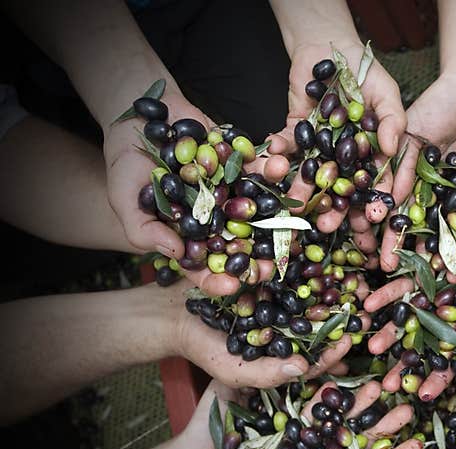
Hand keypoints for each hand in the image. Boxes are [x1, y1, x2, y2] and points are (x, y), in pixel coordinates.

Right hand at [104, 90, 262, 295]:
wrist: (136, 117)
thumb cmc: (125, 165)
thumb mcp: (125, 201)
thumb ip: (145, 231)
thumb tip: (176, 254)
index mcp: (189, 237)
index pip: (205, 268)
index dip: (218, 280)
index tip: (234, 285)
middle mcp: (214, 220)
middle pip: (240, 247)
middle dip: (259, 257)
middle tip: (273, 265)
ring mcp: (230, 194)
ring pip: (258, 211)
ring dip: (276, 214)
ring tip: (289, 215)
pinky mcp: (239, 166)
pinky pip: (259, 170)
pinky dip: (270, 169)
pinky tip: (279, 166)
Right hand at [163, 281, 363, 387]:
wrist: (170, 312)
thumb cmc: (203, 348)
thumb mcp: (233, 369)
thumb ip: (268, 373)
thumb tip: (303, 368)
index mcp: (285, 352)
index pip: (316, 357)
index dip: (333, 352)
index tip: (349, 341)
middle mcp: (288, 326)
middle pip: (322, 323)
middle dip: (342, 316)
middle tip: (366, 309)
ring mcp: (280, 299)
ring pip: (313, 294)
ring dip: (334, 287)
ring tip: (354, 279)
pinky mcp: (269, 275)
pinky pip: (293, 270)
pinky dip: (308, 263)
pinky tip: (324, 256)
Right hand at [166, 382, 420, 448]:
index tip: (418, 444)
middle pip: (361, 442)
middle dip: (383, 425)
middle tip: (406, 408)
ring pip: (337, 425)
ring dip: (357, 407)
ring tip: (377, 388)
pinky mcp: (286, 441)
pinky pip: (304, 419)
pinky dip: (318, 403)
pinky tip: (335, 387)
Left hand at [265, 40, 404, 237]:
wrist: (329, 45)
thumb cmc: (365, 71)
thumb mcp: (387, 93)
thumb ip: (394, 120)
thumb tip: (393, 148)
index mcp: (370, 154)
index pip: (373, 184)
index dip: (372, 203)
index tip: (369, 220)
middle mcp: (343, 157)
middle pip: (339, 189)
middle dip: (332, 209)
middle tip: (325, 225)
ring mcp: (318, 148)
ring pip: (310, 175)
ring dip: (300, 190)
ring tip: (293, 204)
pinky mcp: (295, 133)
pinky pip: (284, 147)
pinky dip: (276, 152)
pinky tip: (273, 157)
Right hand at [386, 74, 455, 271]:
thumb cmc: (434, 107)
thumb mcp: (411, 136)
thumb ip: (398, 168)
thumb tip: (382, 202)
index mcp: (410, 180)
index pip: (397, 216)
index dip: (389, 239)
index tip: (383, 262)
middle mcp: (434, 191)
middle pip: (425, 230)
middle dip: (421, 256)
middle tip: (416, 283)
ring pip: (454, 228)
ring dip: (453, 252)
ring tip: (451, 277)